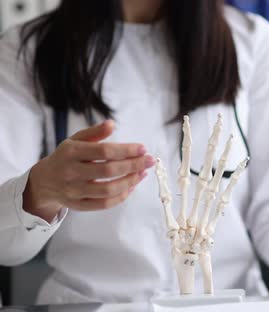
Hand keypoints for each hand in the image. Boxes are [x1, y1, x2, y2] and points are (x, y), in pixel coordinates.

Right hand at [23, 120, 154, 221]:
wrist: (44, 181)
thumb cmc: (66, 157)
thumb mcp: (75, 140)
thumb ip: (94, 132)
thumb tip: (112, 123)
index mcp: (71, 152)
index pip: (104, 151)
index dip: (126, 150)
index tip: (143, 148)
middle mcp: (71, 172)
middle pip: (108, 171)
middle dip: (133, 165)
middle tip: (150, 160)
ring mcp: (73, 191)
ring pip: (108, 190)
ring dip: (130, 182)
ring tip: (142, 173)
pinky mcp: (77, 205)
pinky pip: (104, 204)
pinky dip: (121, 197)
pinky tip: (132, 186)